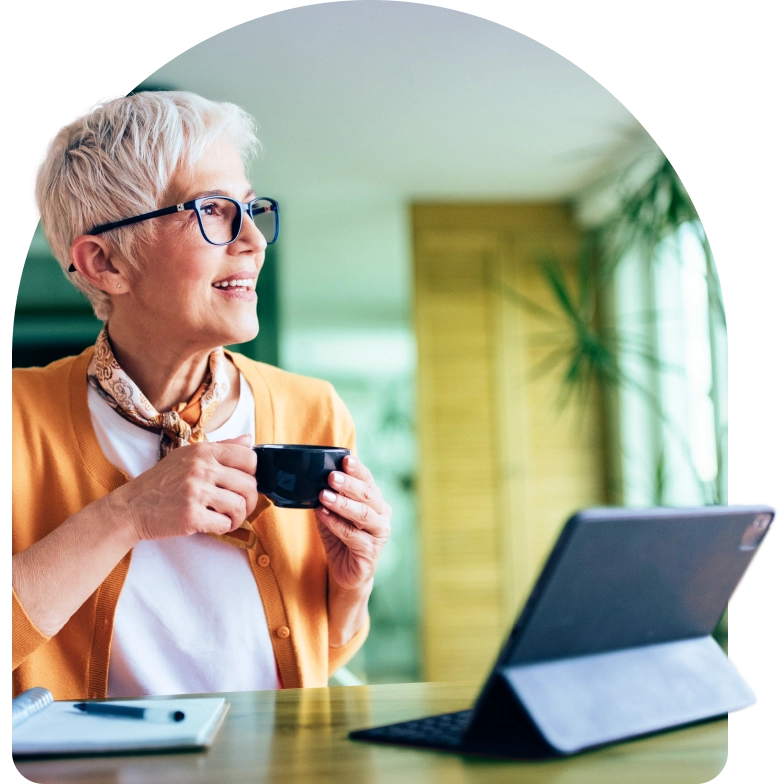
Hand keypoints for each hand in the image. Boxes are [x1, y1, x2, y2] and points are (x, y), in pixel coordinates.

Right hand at [110, 435, 257, 542]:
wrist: (131, 507)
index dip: (252, 473)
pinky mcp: (191, 516)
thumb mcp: (188, 455)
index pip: (249, 458)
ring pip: (240, 506)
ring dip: (239, 517)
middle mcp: (201, 468)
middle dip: (250, 500)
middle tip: (240, 507)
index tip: (243, 483)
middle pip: (249, 485)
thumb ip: (221, 447)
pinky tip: (214, 524)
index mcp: (203, 451)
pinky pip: (225, 524)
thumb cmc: (162, 482)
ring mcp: (195, 492)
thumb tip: (249, 439)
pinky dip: (224, 528)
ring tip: (228, 518)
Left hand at [315, 456, 391, 590]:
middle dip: (349, 484)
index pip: (368, 480)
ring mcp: (379, 534)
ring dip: (342, 503)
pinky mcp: (370, 551)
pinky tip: (323, 515)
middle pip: (368, 495)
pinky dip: (336, 523)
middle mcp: (382, 515)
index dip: (358, 469)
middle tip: (331, 476)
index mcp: (375, 501)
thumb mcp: (332, 514)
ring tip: (324, 495)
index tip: (345, 459)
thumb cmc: (340, 538)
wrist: (346, 573)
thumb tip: (310, 478)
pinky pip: (352, 535)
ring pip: (363, 515)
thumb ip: (328, 498)